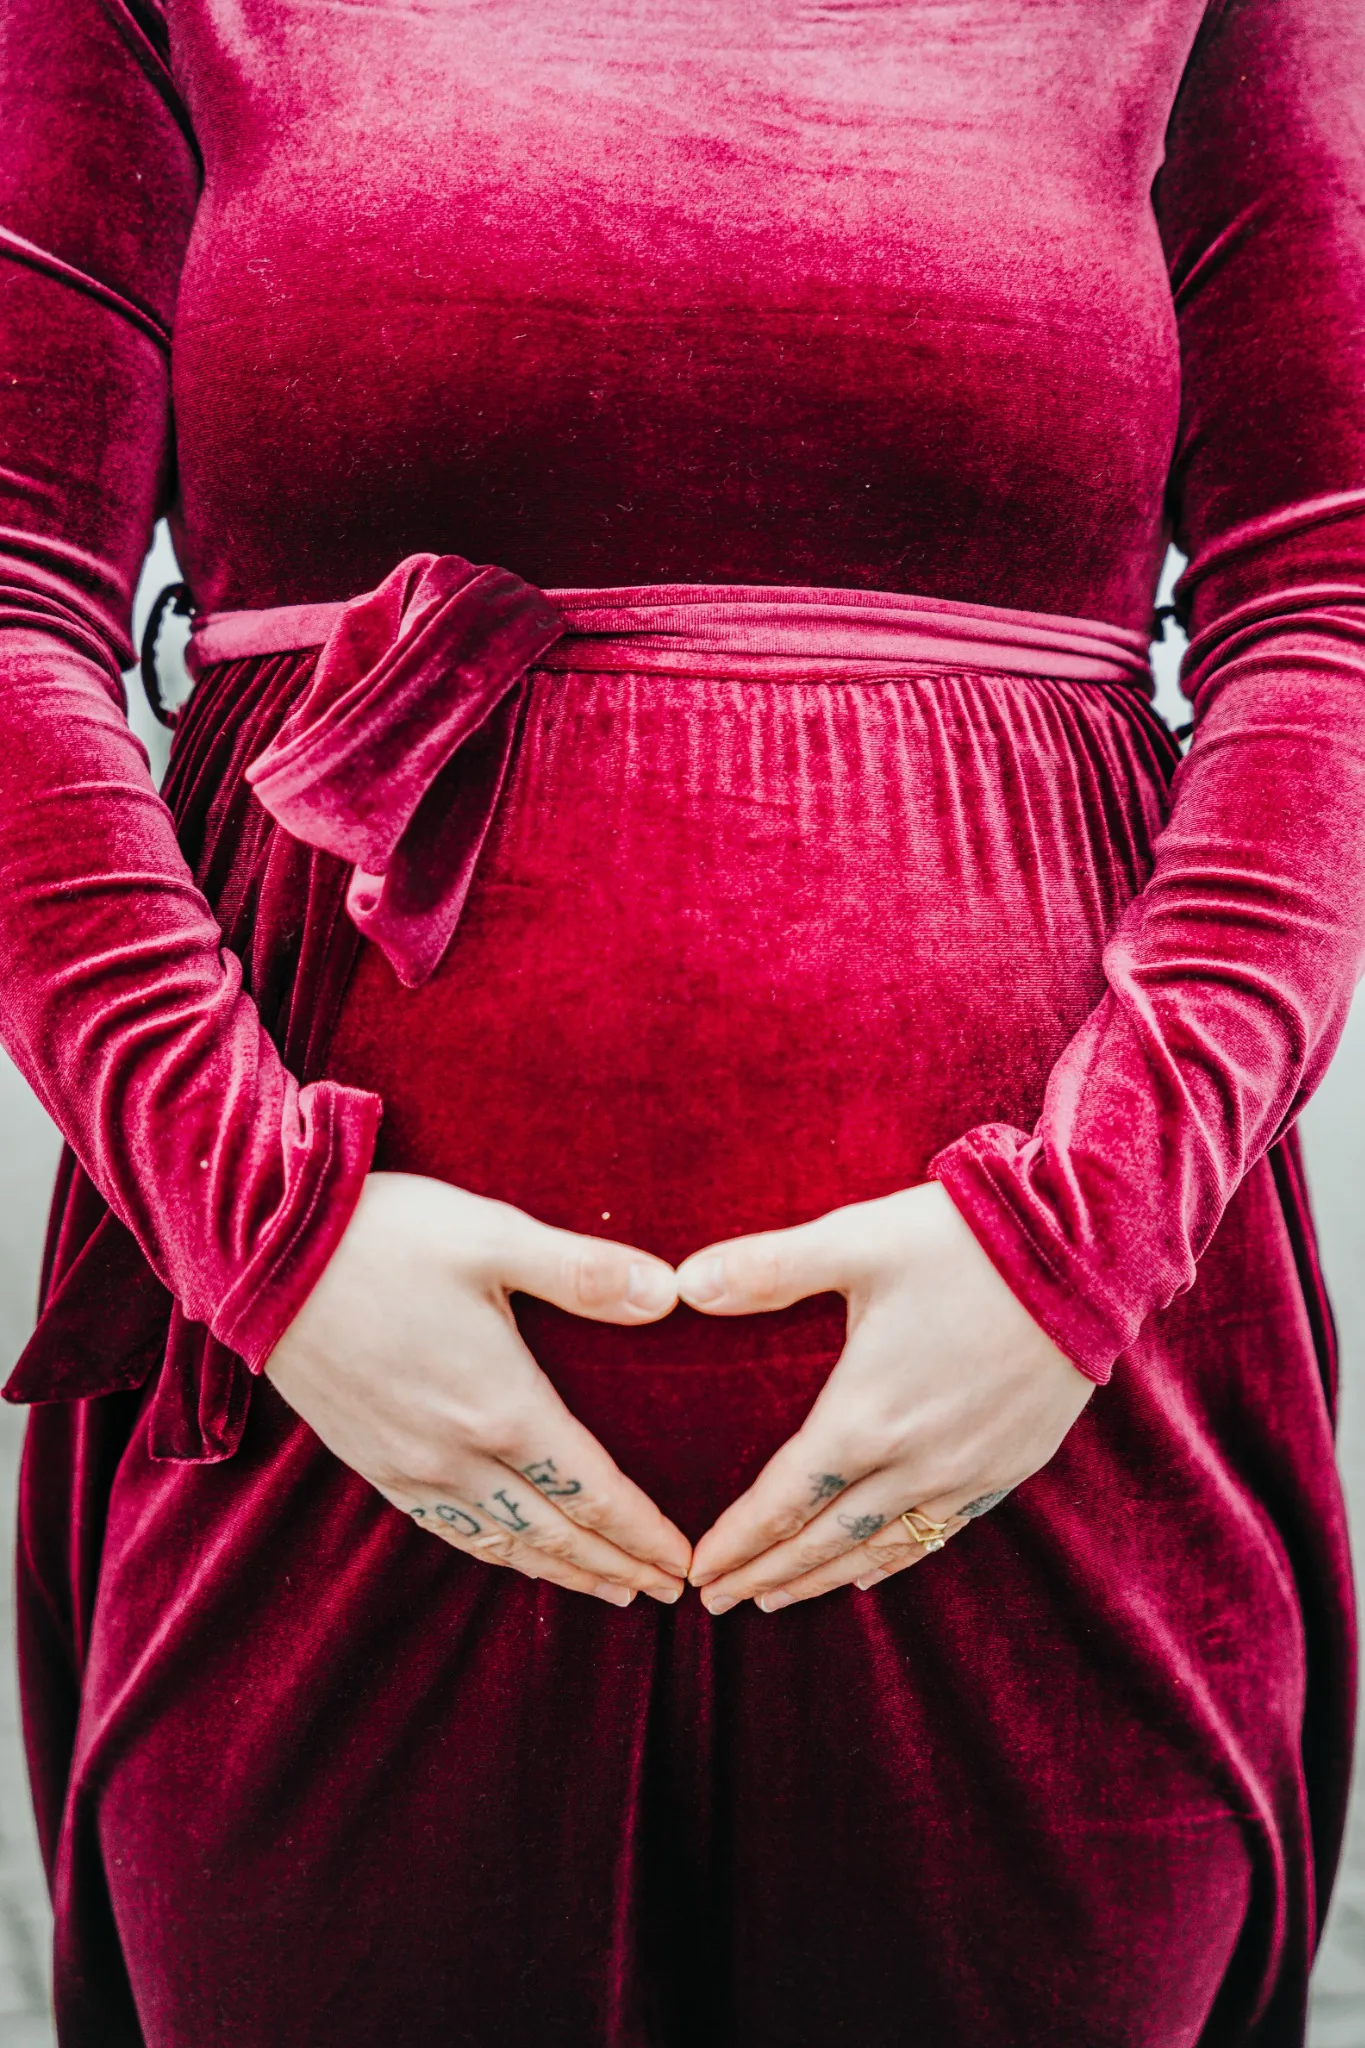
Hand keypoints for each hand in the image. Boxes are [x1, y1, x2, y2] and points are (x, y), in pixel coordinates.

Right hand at [265, 1172, 690, 1604]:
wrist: (261, 1257)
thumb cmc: (385, 1237)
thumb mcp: (494, 1237)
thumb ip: (586, 1272)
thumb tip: (671, 1293)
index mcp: (503, 1407)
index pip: (594, 1493)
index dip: (644, 1534)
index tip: (684, 1564)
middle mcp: (458, 1455)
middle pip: (556, 1534)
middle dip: (618, 1566)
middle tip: (669, 1594)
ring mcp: (409, 1466)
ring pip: (502, 1543)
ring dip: (562, 1572)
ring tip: (608, 1589)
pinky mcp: (370, 1461)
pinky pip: (446, 1530)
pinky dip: (494, 1554)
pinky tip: (509, 1554)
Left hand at [678, 1181, 1093, 1612]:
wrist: (1085, 1253)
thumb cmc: (960, 1242)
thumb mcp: (853, 1242)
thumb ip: (765, 1268)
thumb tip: (682, 1283)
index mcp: (866, 1414)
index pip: (783, 1500)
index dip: (737, 1540)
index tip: (695, 1571)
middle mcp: (916, 1459)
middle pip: (825, 1539)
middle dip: (766, 1572)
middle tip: (716, 1602)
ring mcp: (969, 1470)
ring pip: (882, 1547)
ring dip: (822, 1577)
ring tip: (776, 1598)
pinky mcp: (1013, 1465)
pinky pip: (942, 1533)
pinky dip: (895, 1559)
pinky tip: (870, 1571)